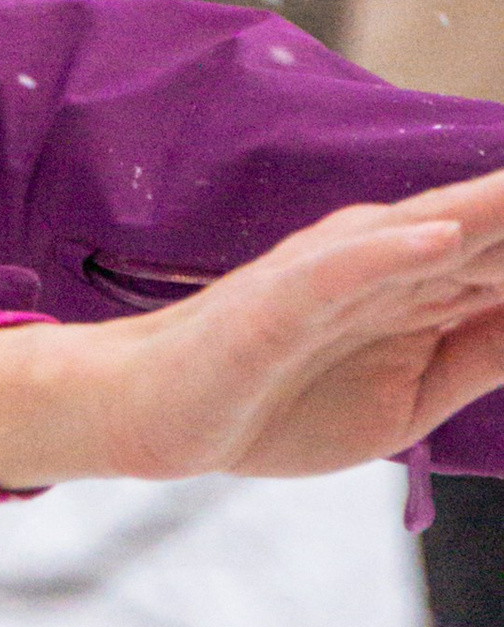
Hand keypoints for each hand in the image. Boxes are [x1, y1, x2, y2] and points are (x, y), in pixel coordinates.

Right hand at [0, 165, 503, 489]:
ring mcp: (328, 273)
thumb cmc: (276, 398)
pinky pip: (337, 270)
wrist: (156, 416)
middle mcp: (383, 256)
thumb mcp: (408, 396)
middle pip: (490, 223)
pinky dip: (389, 250)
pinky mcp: (272, 301)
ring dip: (492, 209)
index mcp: (418, 278)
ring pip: (428, 229)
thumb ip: (480, 351)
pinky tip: (441, 234)